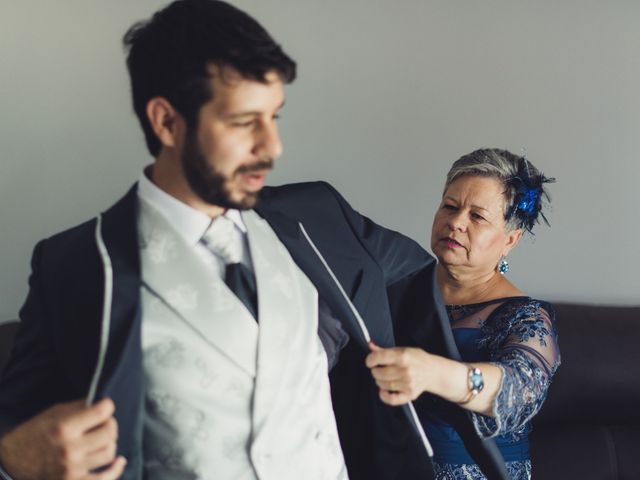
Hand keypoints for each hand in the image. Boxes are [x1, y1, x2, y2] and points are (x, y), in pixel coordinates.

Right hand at [0, 398, 125, 479]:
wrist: (11, 462)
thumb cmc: (33, 434)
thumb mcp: (52, 414)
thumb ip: (78, 408)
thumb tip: (101, 404)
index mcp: (64, 427)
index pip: (101, 412)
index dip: (107, 406)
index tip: (105, 406)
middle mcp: (70, 448)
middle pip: (110, 432)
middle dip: (110, 424)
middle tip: (103, 423)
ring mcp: (73, 468)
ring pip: (109, 452)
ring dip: (109, 443)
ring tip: (101, 440)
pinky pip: (105, 478)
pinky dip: (115, 469)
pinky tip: (120, 461)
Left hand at [366, 342, 431, 405]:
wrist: (433, 371)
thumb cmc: (417, 359)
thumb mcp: (402, 350)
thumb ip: (384, 350)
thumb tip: (370, 345)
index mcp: (403, 356)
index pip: (379, 357)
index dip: (370, 359)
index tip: (370, 361)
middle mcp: (406, 370)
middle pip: (379, 373)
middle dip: (375, 371)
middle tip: (378, 369)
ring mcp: (408, 384)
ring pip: (382, 385)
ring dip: (379, 381)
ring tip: (383, 377)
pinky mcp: (410, 394)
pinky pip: (392, 399)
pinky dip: (384, 396)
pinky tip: (383, 391)